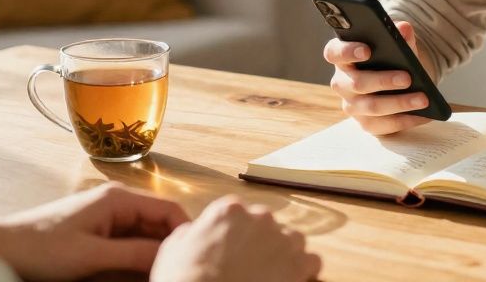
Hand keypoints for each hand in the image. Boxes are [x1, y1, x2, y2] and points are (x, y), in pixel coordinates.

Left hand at [0, 182, 188, 280]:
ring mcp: (107, 215)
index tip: (192, 257)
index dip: (185, 232)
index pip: (169, 210)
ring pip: (145, 233)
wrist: (1, 250)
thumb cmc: (42, 249)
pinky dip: (136, 255)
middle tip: (175, 269)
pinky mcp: (97, 229)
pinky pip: (128, 240)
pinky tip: (138, 273)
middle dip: (169, 245)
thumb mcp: (92, 256)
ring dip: (153, 252)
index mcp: (119, 198)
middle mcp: (117, 201)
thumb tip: (172, 255)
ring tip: (159, 273)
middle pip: (159, 222)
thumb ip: (134, 253)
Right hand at [151, 197, 320, 281]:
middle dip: (261, 243)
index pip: (240, 214)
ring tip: (271, 274)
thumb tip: (196, 232)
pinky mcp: (298, 264)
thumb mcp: (174, 247)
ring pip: (293, 241)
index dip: (237, 234)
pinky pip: (311, 261)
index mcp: (230, 210)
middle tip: (248, 265)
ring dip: (284, 254)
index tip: (232, 249)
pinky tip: (290, 280)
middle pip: (268, 226)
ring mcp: (282, 240)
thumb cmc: (184, 278)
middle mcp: (260, 218)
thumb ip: (192, 232)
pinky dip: (304, 271)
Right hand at [323, 19, 432, 135]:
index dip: (347, 51)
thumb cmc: (390, 58)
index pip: (334, 53)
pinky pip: (384, 125)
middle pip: (357, 83)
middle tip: (407, 78)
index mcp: (343, 57)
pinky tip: (423, 115)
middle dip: (384, 80)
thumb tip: (404, 29)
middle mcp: (342, 82)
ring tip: (423, 98)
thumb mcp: (396, 44)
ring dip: (399, 103)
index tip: (367, 50)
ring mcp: (352, 105)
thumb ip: (399, 36)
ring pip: (372, 106)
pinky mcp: (366, 123)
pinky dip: (406, 120)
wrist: (397, 80)